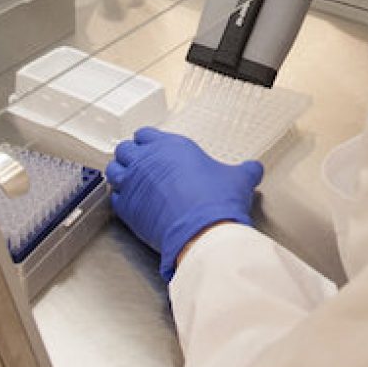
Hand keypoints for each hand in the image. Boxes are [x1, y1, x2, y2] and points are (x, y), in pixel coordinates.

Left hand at [107, 128, 263, 281]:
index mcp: (170, 146)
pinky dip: (121, 199)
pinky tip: (132, 204)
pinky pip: (115, 198)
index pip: (146, 134)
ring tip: (131, 181)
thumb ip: (245, 170)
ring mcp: (134, 184)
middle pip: (125, 149)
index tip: (153, 148)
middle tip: (140, 165)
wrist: (202, 231)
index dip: (148, 142)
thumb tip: (254, 169)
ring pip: (114, 170)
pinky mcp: (127, 209)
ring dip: (120, 174)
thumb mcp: (238, 179)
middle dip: (130, 156)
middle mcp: (147, 160)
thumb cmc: (217, 200)